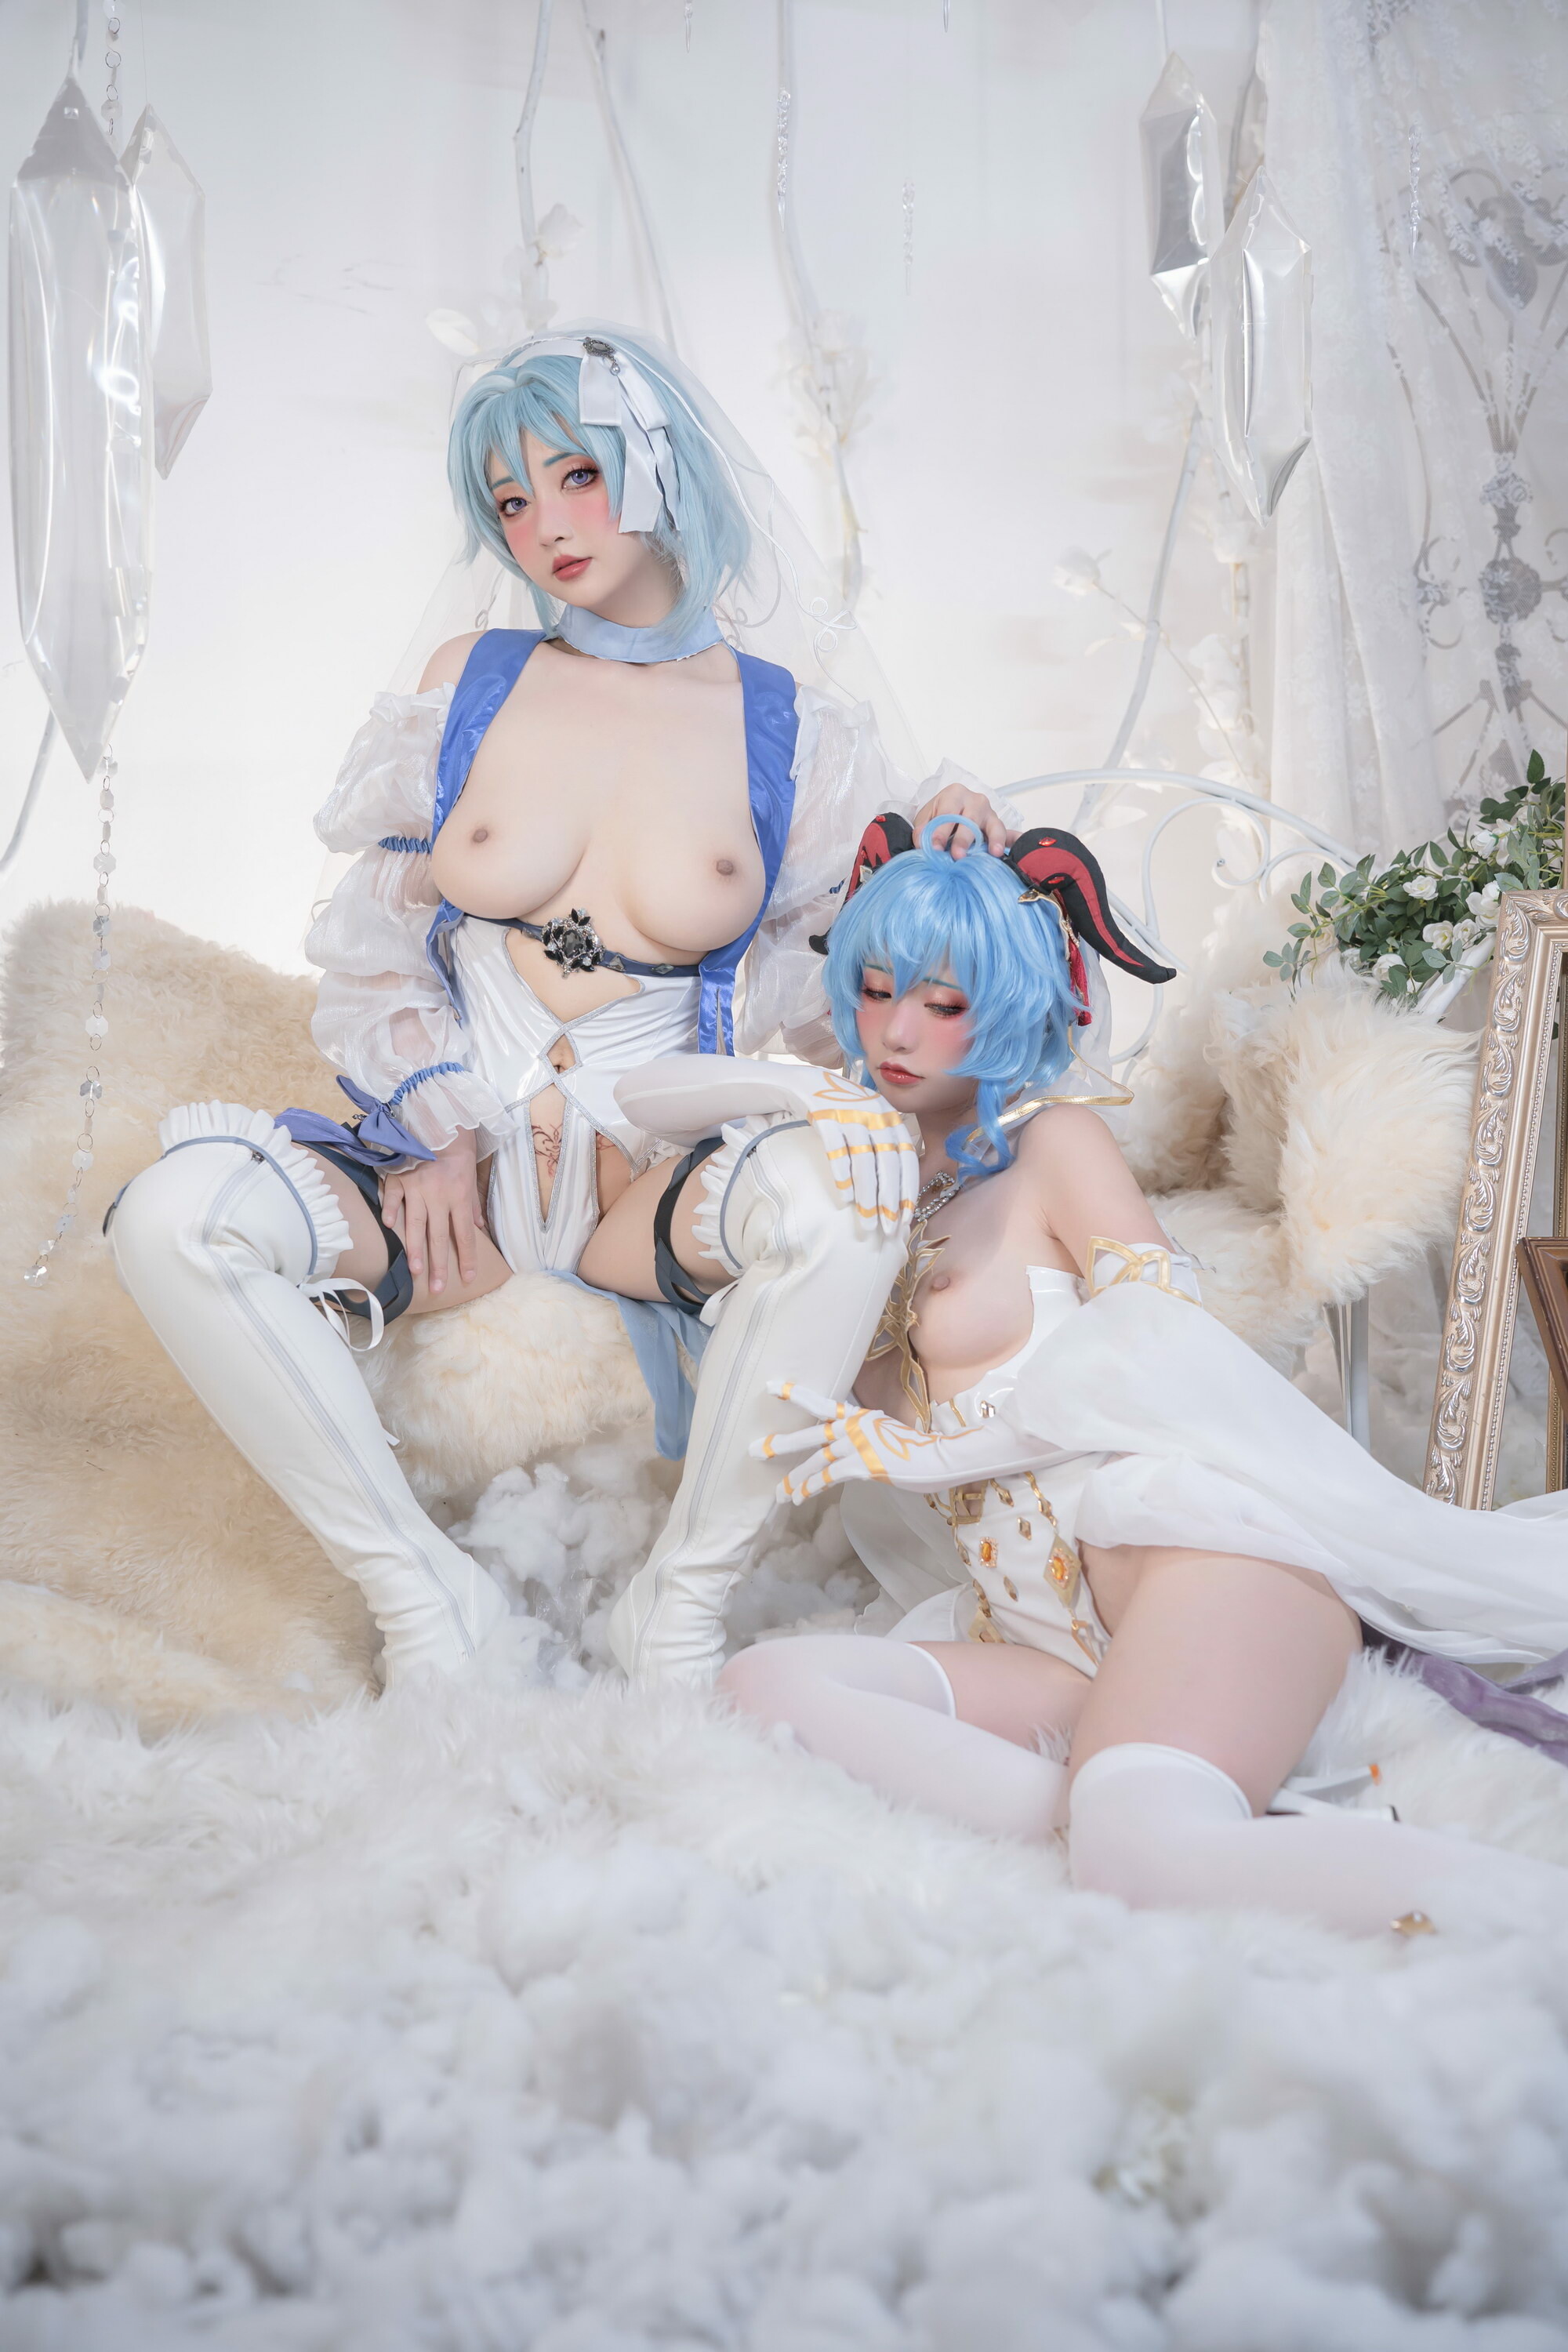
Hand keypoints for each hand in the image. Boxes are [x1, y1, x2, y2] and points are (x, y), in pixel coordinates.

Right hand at [381, 1133, 485, 1295]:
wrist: (438, 1120)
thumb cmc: (457, 1151)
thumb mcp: (470, 1177)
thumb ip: (472, 1205)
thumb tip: (479, 1229)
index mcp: (459, 1195)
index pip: (465, 1234)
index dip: (467, 1257)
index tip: (469, 1277)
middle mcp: (439, 1195)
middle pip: (439, 1236)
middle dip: (439, 1264)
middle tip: (438, 1288)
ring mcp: (416, 1187)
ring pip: (415, 1224)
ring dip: (415, 1249)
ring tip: (415, 1271)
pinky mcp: (399, 1177)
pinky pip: (393, 1197)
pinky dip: (391, 1210)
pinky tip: (389, 1226)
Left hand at [754, 1381, 953, 1500]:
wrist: (940, 1458)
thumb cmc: (916, 1450)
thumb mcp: (886, 1432)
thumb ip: (864, 1434)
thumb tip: (847, 1446)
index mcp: (859, 1415)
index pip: (822, 1402)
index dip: (796, 1394)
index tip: (771, 1387)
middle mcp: (854, 1426)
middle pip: (810, 1433)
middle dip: (781, 1443)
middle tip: (754, 1450)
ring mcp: (857, 1444)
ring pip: (816, 1461)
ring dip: (795, 1478)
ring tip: (779, 1493)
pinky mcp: (863, 1465)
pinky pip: (828, 1477)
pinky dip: (812, 1488)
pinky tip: (799, 1498)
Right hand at [802, 1071, 918, 1236]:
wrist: (806, 1082)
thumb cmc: (842, 1110)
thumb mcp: (870, 1121)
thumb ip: (885, 1147)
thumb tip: (896, 1192)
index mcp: (891, 1117)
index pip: (907, 1158)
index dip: (909, 1189)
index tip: (907, 1218)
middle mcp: (876, 1114)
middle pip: (888, 1164)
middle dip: (889, 1200)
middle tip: (888, 1228)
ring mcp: (851, 1114)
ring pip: (864, 1162)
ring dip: (867, 1196)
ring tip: (866, 1223)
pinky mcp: (826, 1117)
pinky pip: (837, 1152)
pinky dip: (843, 1177)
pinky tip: (845, 1199)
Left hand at [912, 778, 1013, 857]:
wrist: (951, 813)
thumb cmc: (939, 814)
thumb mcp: (926, 818)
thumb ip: (922, 830)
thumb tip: (922, 844)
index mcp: (955, 794)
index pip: (947, 814)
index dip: (940, 832)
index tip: (935, 848)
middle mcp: (975, 801)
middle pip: (970, 820)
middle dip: (964, 839)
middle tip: (958, 855)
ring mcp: (989, 813)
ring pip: (994, 825)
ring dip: (994, 839)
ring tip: (994, 852)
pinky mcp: (998, 826)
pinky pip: (1007, 833)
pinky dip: (1010, 841)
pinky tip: (1007, 851)